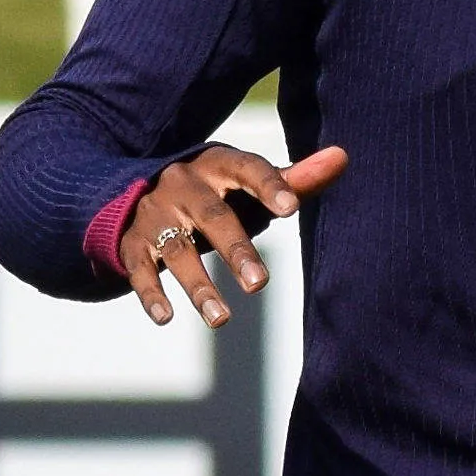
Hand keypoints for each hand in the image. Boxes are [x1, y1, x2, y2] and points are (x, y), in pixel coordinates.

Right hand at [122, 141, 347, 325]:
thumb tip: (342, 156)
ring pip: (177, 248)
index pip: (247, 169)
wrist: (140, 196)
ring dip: (198, 284)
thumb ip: (295, 179)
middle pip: (212, 215)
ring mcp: (154, 213)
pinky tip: (165, 317)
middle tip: (260, 285)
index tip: (292, 208)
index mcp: (217, 165)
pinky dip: (151, 292)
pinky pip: (139, 267)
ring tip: (222, 319)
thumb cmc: (216, 195)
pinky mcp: (132, 242)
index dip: (269, 186)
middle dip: (236, 249)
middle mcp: (182, 183)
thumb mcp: (249, 186)